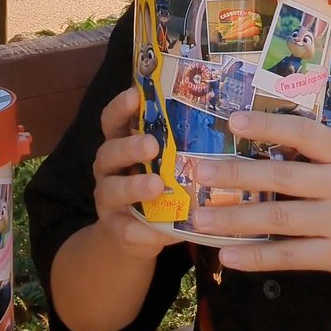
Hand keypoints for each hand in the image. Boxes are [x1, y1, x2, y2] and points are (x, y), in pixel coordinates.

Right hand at [92, 88, 180, 258]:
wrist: (131, 235)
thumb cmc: (155, 186)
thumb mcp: (160, 162)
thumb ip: (175, 144)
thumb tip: (223, 120)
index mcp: (118, 144)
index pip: (112, 120)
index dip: (120, 107)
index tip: (134, 95)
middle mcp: (108, 168)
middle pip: (109, 151)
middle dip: (129, 147)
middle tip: (152, 144)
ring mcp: (107, 199)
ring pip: (113, 189)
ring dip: (134, 186)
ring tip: (157, 186)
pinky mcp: (116, 229)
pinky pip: (128, 229)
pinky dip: (145, 230)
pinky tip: (163, 231)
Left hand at [190, 50, 330, 283]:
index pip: (306, 135)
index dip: (271, 126)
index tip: (233, 120)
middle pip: (284, 178)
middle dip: (237, 175)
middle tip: (197, 171)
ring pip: (280, 221)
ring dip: (236, 220)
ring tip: (198, 217)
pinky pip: (290, 257)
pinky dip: (257, 257)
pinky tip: (225, 255)